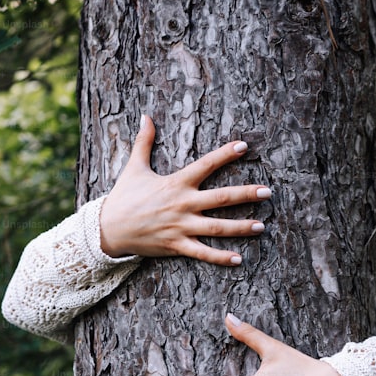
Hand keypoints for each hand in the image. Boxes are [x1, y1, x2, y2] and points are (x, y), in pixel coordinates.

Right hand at [99, 114, 270, 265]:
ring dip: (241, 227)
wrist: (107, 228)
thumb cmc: (124, 197)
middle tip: (268, 192)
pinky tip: (238, 259)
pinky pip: (202, 253)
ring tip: (262, 226)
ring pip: (216, 228)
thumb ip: (143, 141)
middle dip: (246, 194)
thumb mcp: (134, 167)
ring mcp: (181, 226)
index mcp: (176, 183)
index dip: (225, 155)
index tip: (244, 147)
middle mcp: (182, 204)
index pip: (206, 165)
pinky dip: (220, 257)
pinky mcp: (176, 245)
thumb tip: (144, 115)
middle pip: (221, 199)